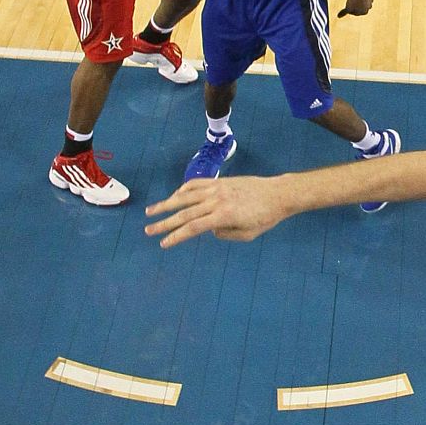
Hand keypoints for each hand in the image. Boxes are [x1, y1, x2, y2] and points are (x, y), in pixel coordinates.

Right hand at [145, 176, 290, 247]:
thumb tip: (208, 230)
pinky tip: (174, 197)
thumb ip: (226, 234)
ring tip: (151, 211)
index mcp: (223, 216)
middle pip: (184, 213)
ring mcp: (216, 188)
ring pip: (185, 196)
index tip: (164, 243)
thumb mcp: (248, 234)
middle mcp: (216, 201)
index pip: (193, 228)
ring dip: (166, 204)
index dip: (176, 236)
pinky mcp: (219, 181)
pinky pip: (195, 184)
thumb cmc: (265, 217)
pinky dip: (182, 190)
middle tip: (148, 230)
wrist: (277, 194)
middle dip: (164, 223)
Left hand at [337, 0, 373, 17]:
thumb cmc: (354, 1)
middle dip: (357, 5)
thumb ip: (344, 12)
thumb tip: (338, 16)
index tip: (347, 7)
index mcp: (364, 12)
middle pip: (362, 7)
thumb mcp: (347, 8)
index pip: (356, 13)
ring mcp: (371, 0)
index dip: (351, 10)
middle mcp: (369, 7)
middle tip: (352, 2)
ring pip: (365, 0)